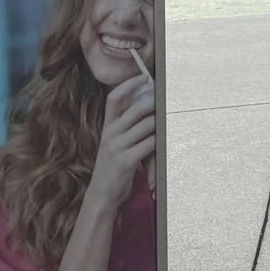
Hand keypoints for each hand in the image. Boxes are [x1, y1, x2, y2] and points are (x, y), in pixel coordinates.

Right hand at [86, 74, 155, 215]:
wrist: (102, 193)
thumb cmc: (113, 165)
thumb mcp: (114, 142)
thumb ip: (126, 125)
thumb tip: (146, 105)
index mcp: (108, 126)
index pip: (114, 98)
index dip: (129, 85)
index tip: (143, 77)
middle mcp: (111, 133)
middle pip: (136, 108)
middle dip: (154, 102)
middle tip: (165, 100)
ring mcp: (117, 147)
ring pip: (147, 125)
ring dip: (160, 122)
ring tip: (168, 121)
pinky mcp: (126, 161)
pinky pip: (149, 144)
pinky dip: (159, 141)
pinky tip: (163, 142)